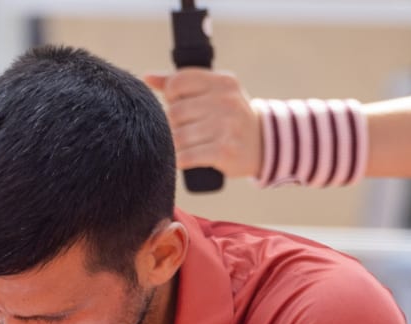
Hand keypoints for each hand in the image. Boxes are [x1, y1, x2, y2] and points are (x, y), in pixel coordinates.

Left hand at [144, 69, 262, 179]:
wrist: (263, 146)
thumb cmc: (229, 117)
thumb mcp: (214, 93)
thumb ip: (181, 83)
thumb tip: (147, 77)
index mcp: (222, 82)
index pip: (179, 82)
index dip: (171, 96)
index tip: (177, 105)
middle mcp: (226, 101)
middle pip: (176, 112)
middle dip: (172, 124)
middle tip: (181, 129)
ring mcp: (227, 126)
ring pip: (179, 136)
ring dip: (175, 144)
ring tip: (183, 145)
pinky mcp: (224, 151)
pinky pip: (187, 156)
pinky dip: (179, 160)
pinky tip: (181, 159)